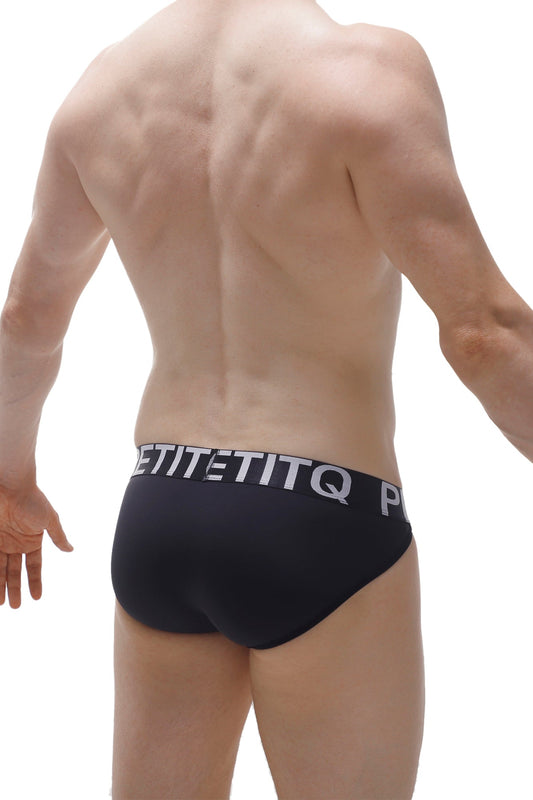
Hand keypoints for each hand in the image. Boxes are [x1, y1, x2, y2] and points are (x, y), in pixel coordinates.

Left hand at [0, 482, 72, 607]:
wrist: (11, 485)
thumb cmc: (32, 499)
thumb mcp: (49, 519)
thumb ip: (58, 536)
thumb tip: (70, 550)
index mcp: (32, 540)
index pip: (34, 566)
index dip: (34, 581)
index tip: (35, 598)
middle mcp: (16, 543)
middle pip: (14, 571)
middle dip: (14, 589)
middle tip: (14, 606)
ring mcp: (2, 541)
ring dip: (0, 586)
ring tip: (0, 603)